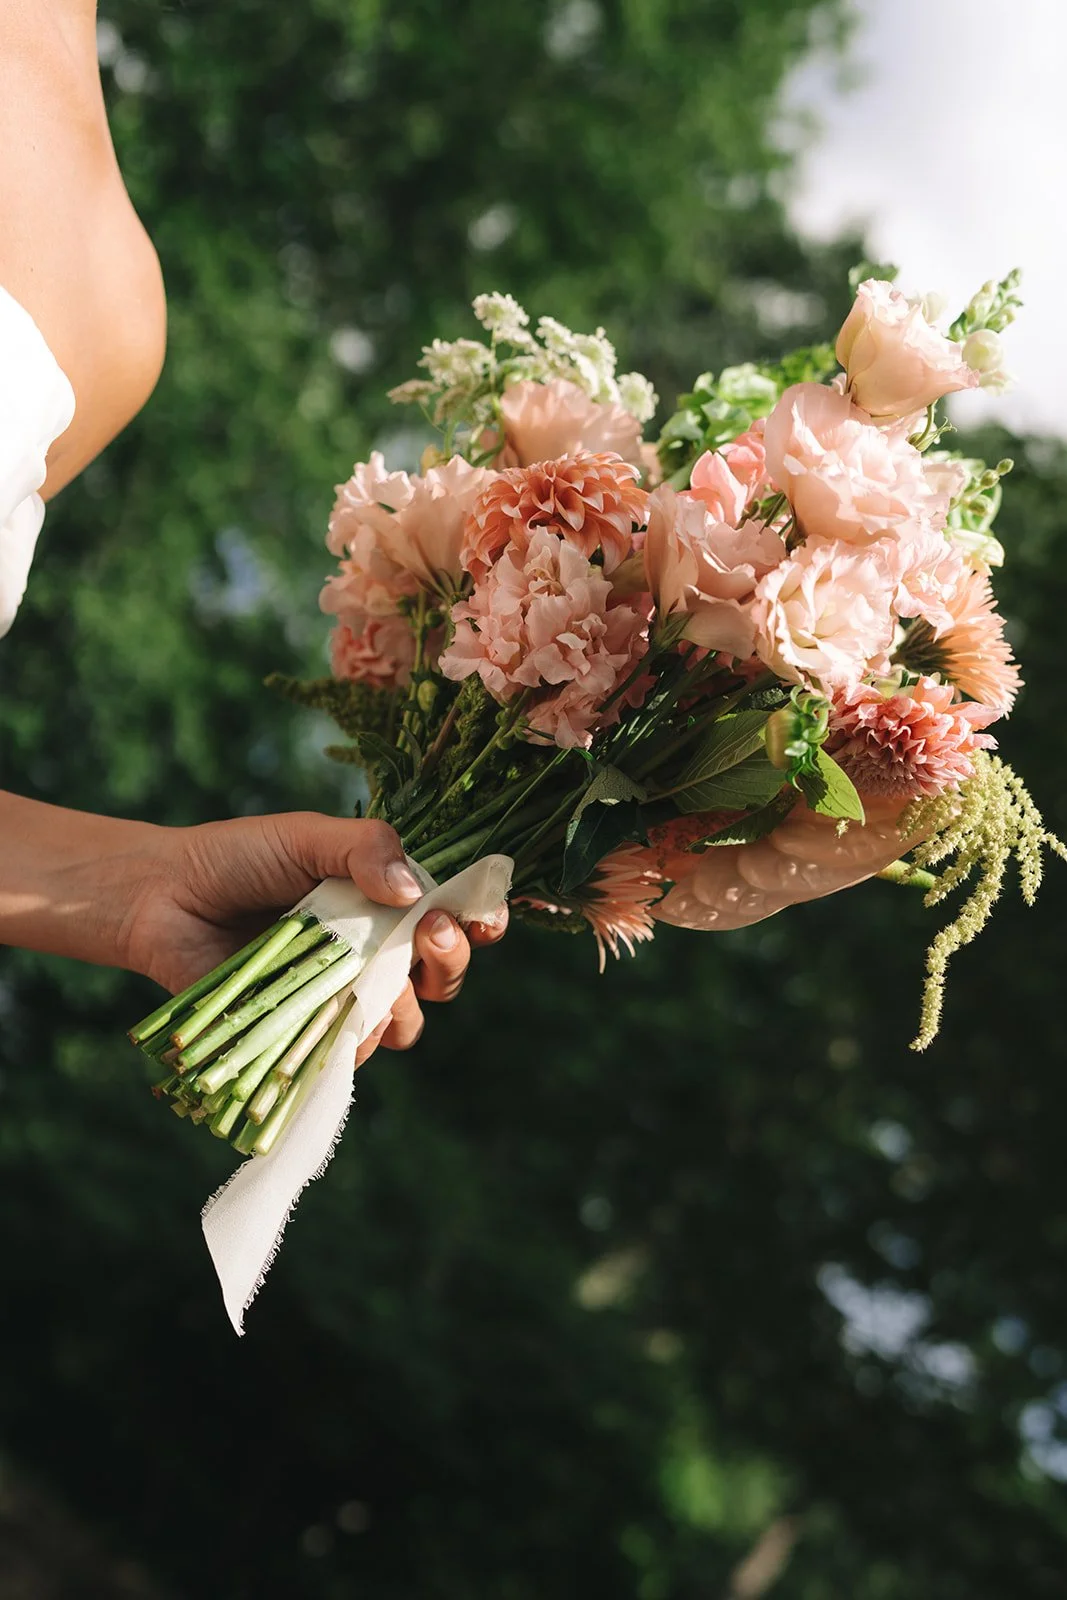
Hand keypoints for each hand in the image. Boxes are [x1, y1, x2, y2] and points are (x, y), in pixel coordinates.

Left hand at [122, 811, 507, 1061]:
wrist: (164, 899)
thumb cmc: (239, 857)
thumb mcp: (309, 835)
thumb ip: (366, 848)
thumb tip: (413, 892)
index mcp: (387, 899)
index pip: (456, 915)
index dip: (481, 921)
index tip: (483, 920)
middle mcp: (375, 949)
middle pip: (444, 973)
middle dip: (450, 959)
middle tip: (428, 936)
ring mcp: (343, 993)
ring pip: (407, 1019)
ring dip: (406, 1005)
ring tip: (378, 982)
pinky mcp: (307, 1031)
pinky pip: (351, 1049)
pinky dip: (354, 1037)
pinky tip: (338, 1016)